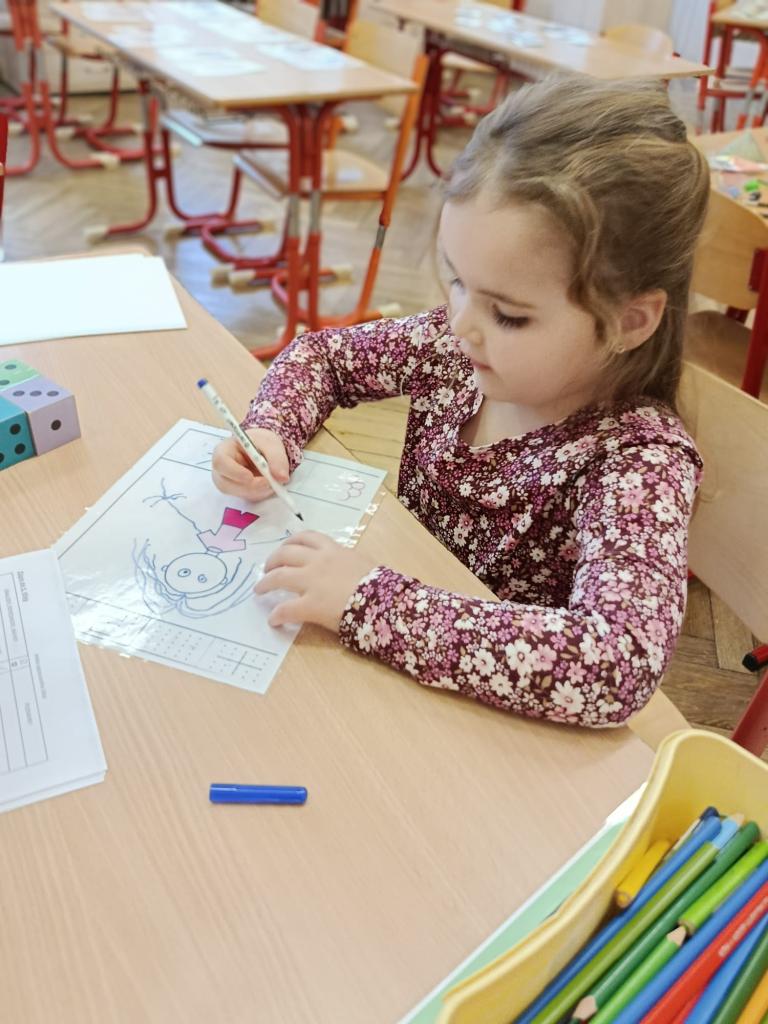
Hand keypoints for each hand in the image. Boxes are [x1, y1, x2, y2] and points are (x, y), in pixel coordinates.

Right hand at [212, 428, 289, 502]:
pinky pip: (247, 497)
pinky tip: (268, 484)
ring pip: (238, 493)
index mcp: (224, 450)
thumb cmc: (261, 443)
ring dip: (258, 490)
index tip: (250, 477)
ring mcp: (228, 482)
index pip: (220, 462)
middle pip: (225, 483)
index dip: (234, 472)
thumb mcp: (271, 445)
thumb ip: (277, 459)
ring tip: (272, 480)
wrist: (263, 450)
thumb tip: (282, 477)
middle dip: (249, 486)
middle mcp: (222, 469)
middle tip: (269, 483)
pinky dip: (261, 493)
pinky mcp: (238, 492)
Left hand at [255, 532, 376, 631]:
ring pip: (279, 576)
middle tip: (267, 569)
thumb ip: (349, 561)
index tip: (285, 548)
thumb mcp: (365, 563)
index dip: (291, 542)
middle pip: (286, 554)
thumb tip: (347, 564)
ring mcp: (312, 582)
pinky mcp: (310, 605)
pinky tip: (273, 620)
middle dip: (273, 560)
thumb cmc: (381, 584)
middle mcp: (319, 561)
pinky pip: (286, 609)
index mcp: (333, 550)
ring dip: (266, 582)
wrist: (385, 602)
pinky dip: (277, 614)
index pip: (307, 537)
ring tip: (259, 589)